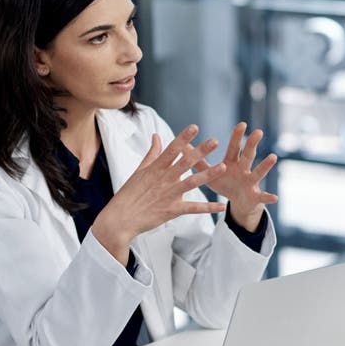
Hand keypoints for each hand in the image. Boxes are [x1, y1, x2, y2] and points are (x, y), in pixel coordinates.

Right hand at [93, 125, 228, 263]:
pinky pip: (193, 208)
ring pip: (192, 182)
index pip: (172, 149)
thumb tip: (157, 135)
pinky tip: (222, 206)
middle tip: (215, 141)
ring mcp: (169, 195)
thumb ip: (152, 153)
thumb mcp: (139, 171)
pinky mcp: (172, 210)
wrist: (120, 219)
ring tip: (223, 166)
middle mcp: (164, 179)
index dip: (184, 138)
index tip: (194, 127)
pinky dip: (208, 208)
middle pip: (185, 162)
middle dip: (201, 151)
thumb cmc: (129, 194)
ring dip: (209, 174)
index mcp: (156, 169)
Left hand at [207, 121, 278, 231]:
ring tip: (273, 157)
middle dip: (252, 144)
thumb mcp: (209, 174)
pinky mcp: (255, 197)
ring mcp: (251, 182)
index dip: (237, 137)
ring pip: (259, 172)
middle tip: (257, 131)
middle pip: (248, 155)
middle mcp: (244, 170)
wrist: (239, 202)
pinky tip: (275, 198)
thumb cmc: (224, 183)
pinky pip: (262, 197)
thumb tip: (181, 147)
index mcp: (232, 163)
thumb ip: (197, 161)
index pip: (235, 148)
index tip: (242, 124)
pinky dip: (268, 197)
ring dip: (265, 165)